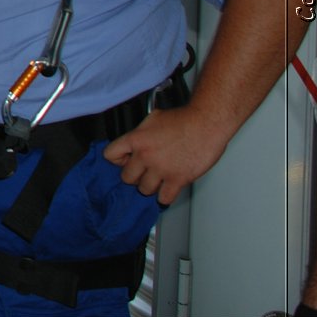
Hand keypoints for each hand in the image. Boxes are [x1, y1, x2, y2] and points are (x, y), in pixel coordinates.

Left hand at [103, 106, 228, 204]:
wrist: (206, 124)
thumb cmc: (184, 119)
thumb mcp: (152, 118)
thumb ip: (140, 133)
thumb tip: (134, 143)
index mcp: (136, 139)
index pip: (110, 155)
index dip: (118, 159)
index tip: (126, 161)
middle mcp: (145, 155)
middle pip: (127, 177)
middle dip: (135, 175)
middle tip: (144, 172)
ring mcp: (161, 169)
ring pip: (144, 189)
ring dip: (150, 186)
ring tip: (158, 179)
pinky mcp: (178, 179)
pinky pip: (164, 198)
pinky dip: (165, 196)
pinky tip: (168, 189)